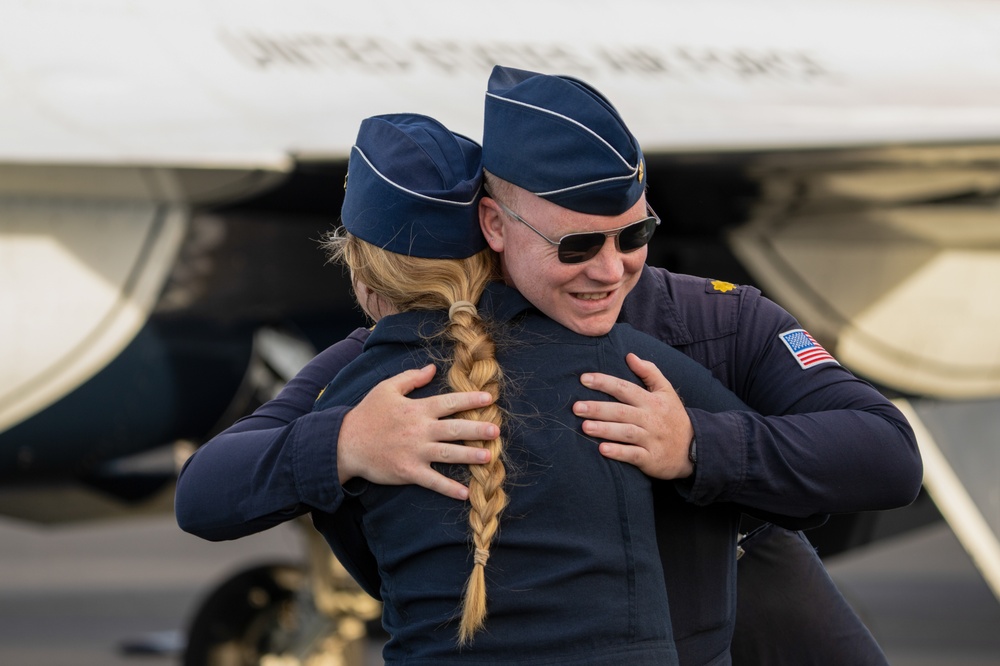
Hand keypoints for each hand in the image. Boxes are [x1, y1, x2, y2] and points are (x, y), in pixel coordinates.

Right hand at [338, 364, 497, 499]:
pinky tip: (465, 493)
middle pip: (455, 428)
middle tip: (496, 430)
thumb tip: (432, 368)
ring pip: (449, 454)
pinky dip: (448, 488)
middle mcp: (420, 430)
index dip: (470, 399)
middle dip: (477, 429)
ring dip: (470, 456)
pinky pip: (433, 481)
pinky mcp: (408, 471)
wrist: (345, 443)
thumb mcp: (386, 388)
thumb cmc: (367, 414)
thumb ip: (411, 378)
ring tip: (489, 457)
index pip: (449, 402)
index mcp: (417, 409)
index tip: (489, 398)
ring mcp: (415, 452)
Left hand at [573, 353, 694, 478]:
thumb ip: (649, 372)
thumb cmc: (673, 417)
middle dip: (598, 408)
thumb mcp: (667, 391)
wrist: (695, 448)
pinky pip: (634, 455)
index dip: (604, 382)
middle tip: (576, 407)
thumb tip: (629, 355)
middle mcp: (651, 419)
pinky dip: (619, 452)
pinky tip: (602, 449)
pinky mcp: (652, 459)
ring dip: (605, 429)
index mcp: (652, 401)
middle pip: (621, 411)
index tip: (584, 379)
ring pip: (626, 433)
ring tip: (584, 427)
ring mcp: (651, 439)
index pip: (625, 388)